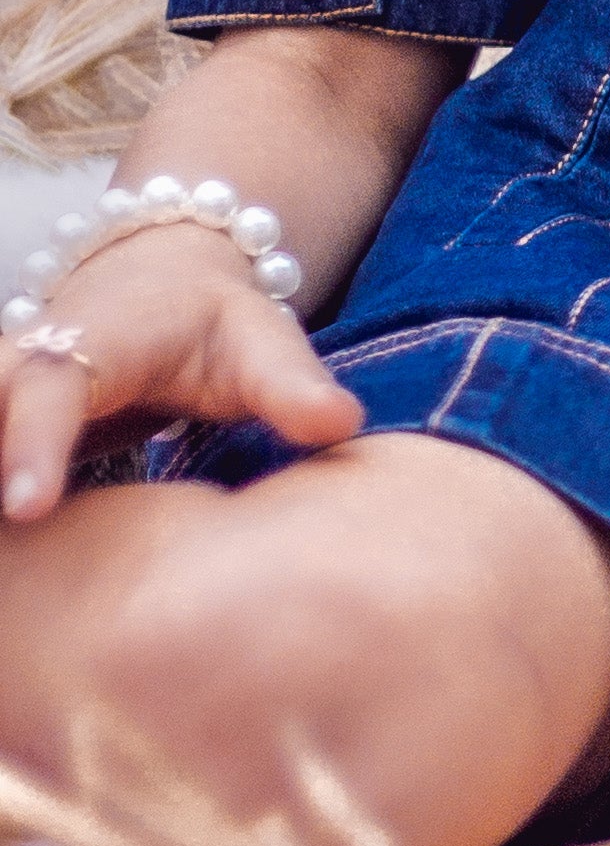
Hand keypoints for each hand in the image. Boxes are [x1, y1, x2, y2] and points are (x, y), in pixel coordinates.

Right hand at [0, 225, 363, 525]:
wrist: (165, 278)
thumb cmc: (217, 321)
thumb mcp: (261, 340)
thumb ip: (293, 386)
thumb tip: (340, 425)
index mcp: (96, 337)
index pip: (51, 389)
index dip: (32, 445)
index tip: (27, 508)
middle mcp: (26, 356)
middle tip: (0, 534)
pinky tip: (3, 567)